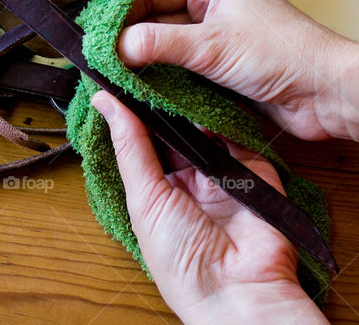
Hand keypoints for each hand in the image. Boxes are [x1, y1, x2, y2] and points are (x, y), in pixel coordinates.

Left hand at [91, 91, 327, 323]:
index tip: (122, 73)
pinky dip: (227, 118)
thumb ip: (131, 147)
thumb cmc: (182, 260)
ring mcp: (223, 175)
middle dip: (164, 102)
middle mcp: (190, 180)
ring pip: (207, 127)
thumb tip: (103, 102)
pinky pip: (240, 136)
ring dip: (193, 107)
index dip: (135, 110)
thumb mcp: (145, 198)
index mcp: (158, 190)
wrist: (239, 292)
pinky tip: (212, 95)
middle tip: (151, 66)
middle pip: (176, 129)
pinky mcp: (254, 172)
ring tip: (177, 75)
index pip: (144, 139)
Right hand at [117, 0, 358, 141]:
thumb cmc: (286, 54)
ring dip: (142, 59)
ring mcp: (214, 34)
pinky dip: (161, 76)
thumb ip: (160, 45)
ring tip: (113, 75)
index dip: (120, 9)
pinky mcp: (219, 64)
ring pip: (163, 43)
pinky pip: (179, 66)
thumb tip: (116, 47)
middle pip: (153, 15)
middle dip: (127, 36)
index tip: (95, 32)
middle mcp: (210, 3)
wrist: (328, 93)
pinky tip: (140, 88)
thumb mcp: (213, 46)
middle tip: (99, 58)